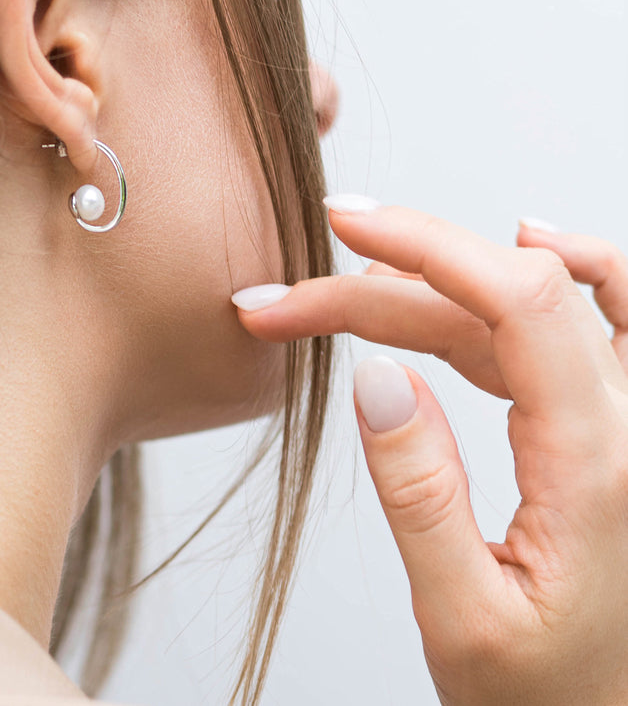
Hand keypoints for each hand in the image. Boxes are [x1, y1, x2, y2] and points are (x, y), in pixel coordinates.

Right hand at [233, 200, 627, 705]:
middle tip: (289, 303)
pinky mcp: (598, 420)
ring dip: (427, 283)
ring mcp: (618, 415)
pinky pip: (566, 318)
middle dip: (383, 282)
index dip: (427, 245)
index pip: (521, 302)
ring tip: (344, 290)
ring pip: (521, 302)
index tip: (347, 225)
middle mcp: (625, 422)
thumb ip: (419, 495)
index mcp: (598, 464)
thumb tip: (374, 377)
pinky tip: (491, 254)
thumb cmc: (549, 694)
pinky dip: (515, 278)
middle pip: (500, 294)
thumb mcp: (464, 619)